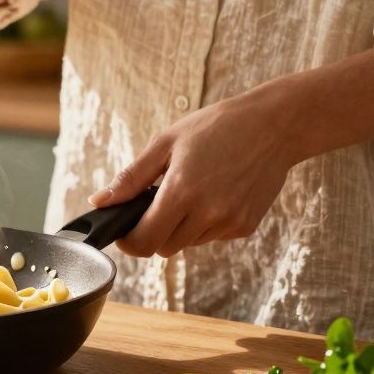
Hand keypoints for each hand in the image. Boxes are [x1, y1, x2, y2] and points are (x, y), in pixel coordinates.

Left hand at [88, 88, 301, 257]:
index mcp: (181, 191)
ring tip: (193, 190)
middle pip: (164, 247)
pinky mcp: (246, 226)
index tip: (124, 230)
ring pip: (188, 243)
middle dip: (154, 231)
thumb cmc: (216, 127)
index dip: (128, 241)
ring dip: (180, 227)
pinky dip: (206, 223)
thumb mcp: (166, 143)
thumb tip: (99, 201)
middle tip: (159, 201)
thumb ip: (131, 178)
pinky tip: (216, 193)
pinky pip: (213, 236)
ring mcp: (230, 222)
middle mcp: (207, 212)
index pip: (144, 241)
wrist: (274, 125)